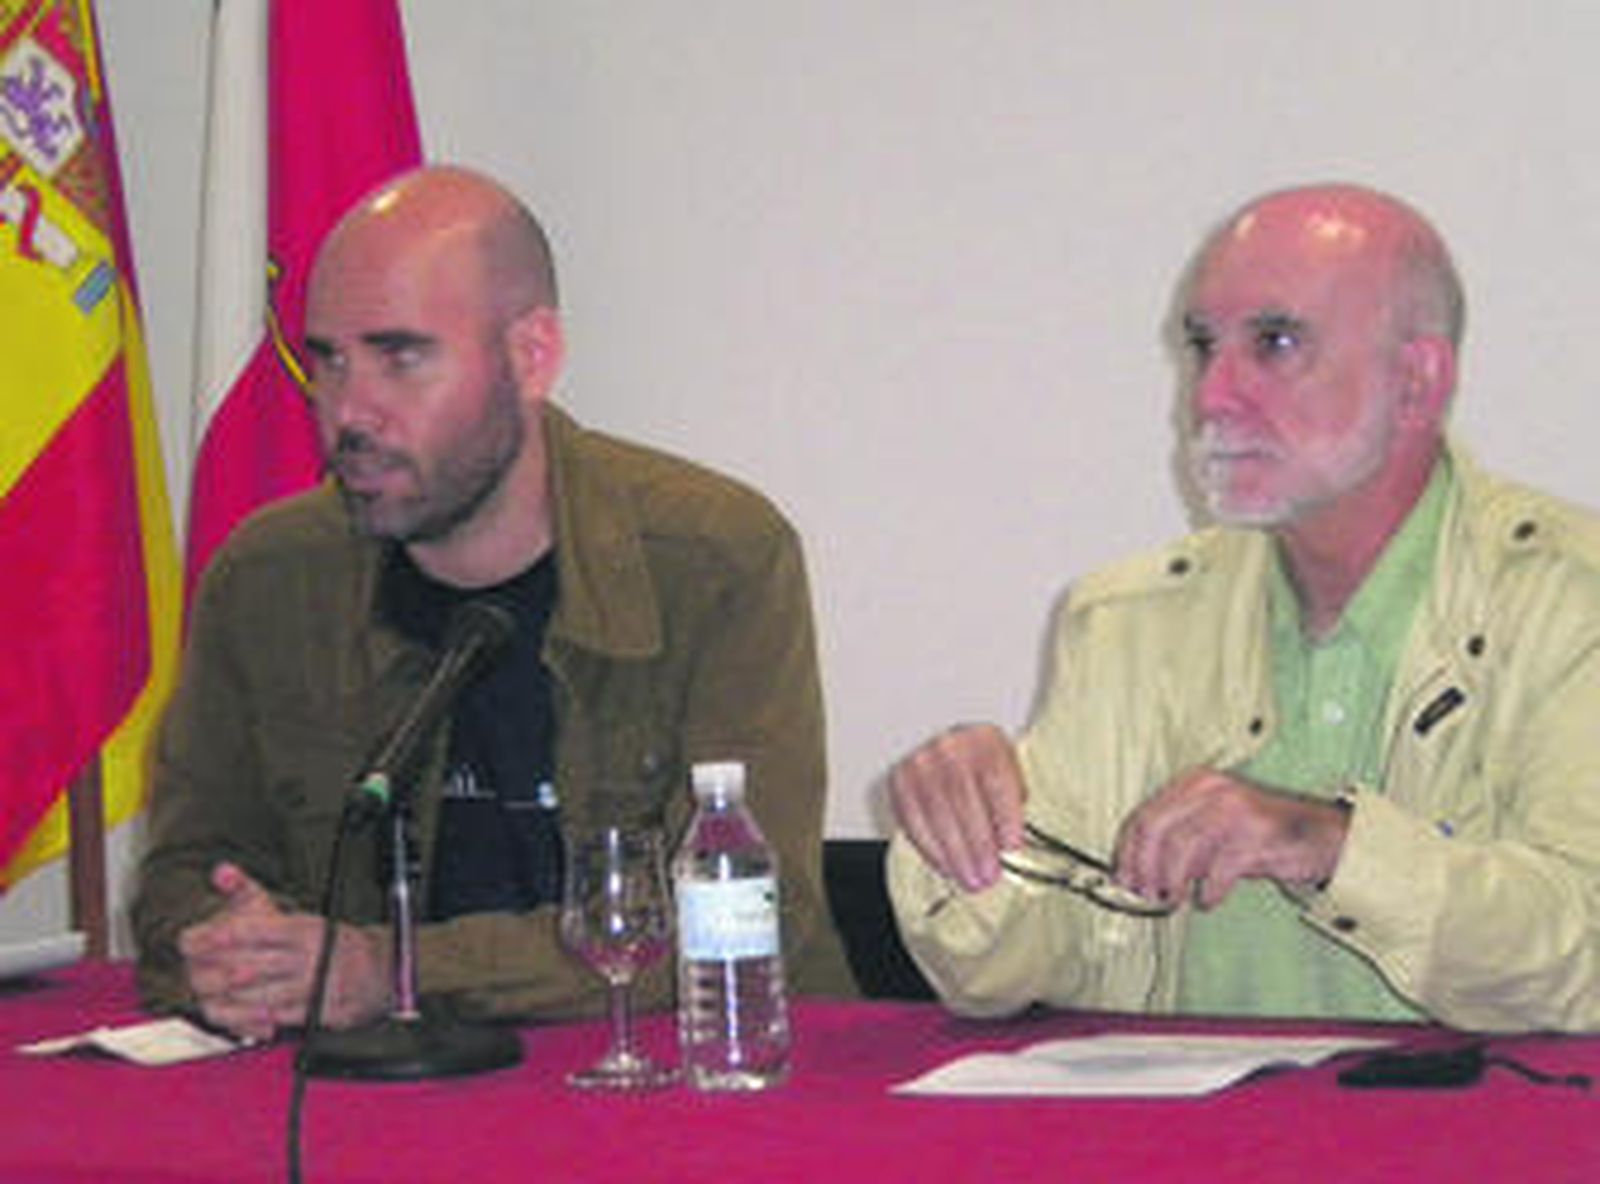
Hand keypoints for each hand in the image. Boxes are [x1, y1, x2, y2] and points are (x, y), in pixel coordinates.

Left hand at [177, 862, 390, 1040]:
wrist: (381, 969)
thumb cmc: (327, 941)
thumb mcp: (290, 913)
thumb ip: (249, 892)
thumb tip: (220, 871)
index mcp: (303, 928)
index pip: (251, 931)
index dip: (215, 937)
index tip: (190, 941)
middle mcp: (311, 956)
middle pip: (249, 968)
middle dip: (213, 974)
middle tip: (191, 974)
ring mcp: (316, 987)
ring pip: (258, 999)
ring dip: (227, 1001)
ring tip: (207, 996)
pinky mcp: (320, 1013)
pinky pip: (277, 1020)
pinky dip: (252, 1021)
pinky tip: (237, 1015)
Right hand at [888, 723, 1025, 890]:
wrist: (952, 755)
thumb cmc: (985, 774)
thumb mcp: (1009, 775)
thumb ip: (1014, 802)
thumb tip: (1011, 846)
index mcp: (985, 740)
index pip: (996, 777)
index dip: (1005, 814)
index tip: (1012, 846)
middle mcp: (950, 746)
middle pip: (964, 798)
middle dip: (978, 843)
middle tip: (989, 875)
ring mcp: (920, 763)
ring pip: (937, 813)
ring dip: (955, 853)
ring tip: (970, 879)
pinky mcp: (899, 782)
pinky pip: (913, 821)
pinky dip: (931, 850)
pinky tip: (946, 867)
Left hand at [1112, 769, 1350, 909]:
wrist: (1321, 835)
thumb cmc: (1261, 836)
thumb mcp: (1213, 831)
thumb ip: (1178, 844)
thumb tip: (1138, 873)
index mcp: (1194, 783)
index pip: (1143, 815)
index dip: (1127, 852)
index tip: (1122, 879)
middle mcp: (1211, 790)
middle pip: (1155, 828)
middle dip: (1143, 867)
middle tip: (1145, 894)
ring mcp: (1234, 809)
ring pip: (1181, 848)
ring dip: (1172, 882)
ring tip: (1174, 900)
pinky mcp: (1256, 834)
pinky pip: (1217, 869)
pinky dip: (1207, 891)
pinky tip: (1208, 900)